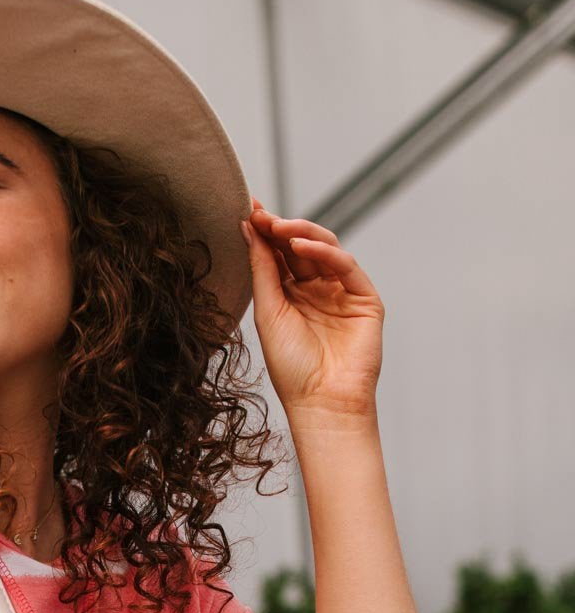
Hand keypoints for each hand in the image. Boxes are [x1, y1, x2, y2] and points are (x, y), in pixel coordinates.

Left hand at [239, 198, 383, 422]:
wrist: (321, 402)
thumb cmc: (291, 367)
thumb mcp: (268, 313)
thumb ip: (261, 270)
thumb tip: (247, 228)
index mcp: (290, 296)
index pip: (278, 255)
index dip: (264, 232)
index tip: (248, 211)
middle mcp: (316, 290)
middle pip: (299, 247)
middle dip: (280, 228)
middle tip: (260, 214)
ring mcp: (341, 292)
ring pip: (324, 248)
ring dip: (301, 233)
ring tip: (278, 226)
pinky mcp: (364, 298)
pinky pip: (345, 265)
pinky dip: (325, 251)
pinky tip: (302, 246)